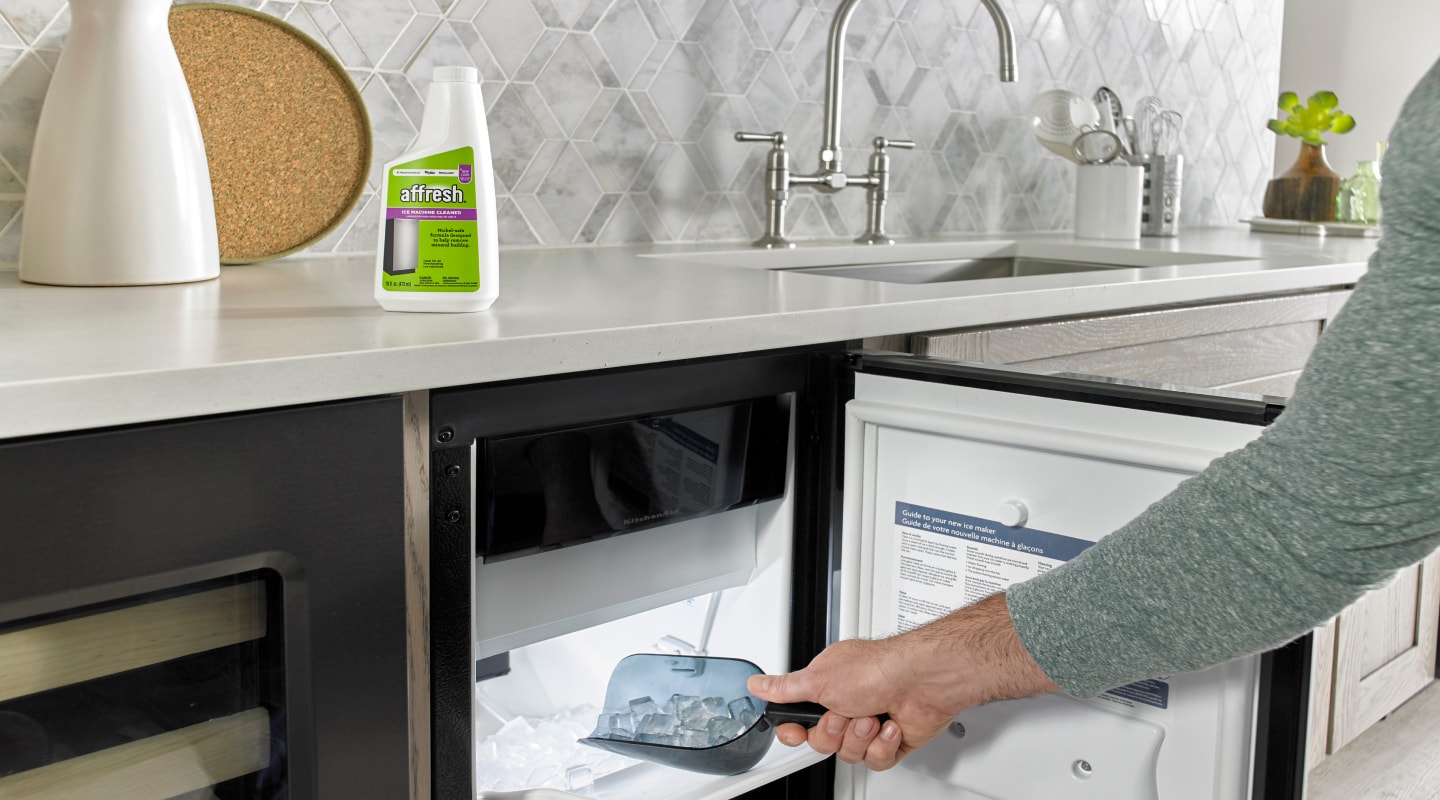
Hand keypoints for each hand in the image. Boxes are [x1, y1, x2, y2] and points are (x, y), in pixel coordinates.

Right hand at [746, 593, 1059, 770]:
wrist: (922, 681)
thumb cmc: (877, 669)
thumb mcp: (818, 678)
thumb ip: (784, 688)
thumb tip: (757, 684)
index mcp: (827, 686)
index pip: (800, 718)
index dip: (796, 730)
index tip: (796, 731)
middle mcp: (848, 704)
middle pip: (822, 741)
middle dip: (833, 731)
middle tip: (844, 713)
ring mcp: (870, 723)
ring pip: (848, 753)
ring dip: (860, 736)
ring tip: (872, 715)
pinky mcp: (891, 741)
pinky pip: (874, 760)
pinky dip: (882, 745)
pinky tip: (889, 726)